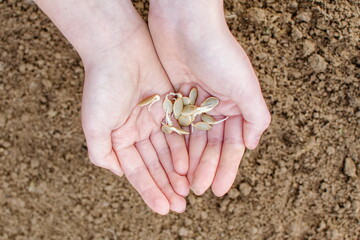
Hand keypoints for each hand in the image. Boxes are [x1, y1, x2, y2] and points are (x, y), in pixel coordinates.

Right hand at [81, 23, 189, 213]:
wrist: (120, 50)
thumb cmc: (103, 86)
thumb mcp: (95, 125)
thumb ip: (103, 153)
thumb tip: (121, 174)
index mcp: (118, 138)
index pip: (137, 171)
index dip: (150, 191)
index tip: (163, 209)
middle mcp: (136, 132)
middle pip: (155, 166)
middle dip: (166, 186)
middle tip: (180, 207)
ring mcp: (153, 121)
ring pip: (167, 153)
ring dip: (176, 173)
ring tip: (186, 193)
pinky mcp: (168, 108)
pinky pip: (177, 134)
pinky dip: (182, 151)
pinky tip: (188, 167)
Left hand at [149, 0, 270, 195]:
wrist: (186, 25)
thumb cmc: (219, 53)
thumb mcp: (245, 86)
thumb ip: (256, 116)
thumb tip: (253, 144)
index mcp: (236, 105)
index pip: (232, 145)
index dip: (226, 168)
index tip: (218, 190)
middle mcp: (217, 107)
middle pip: (211, 146)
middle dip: (206, 168)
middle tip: (197, 190)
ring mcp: (195, 104)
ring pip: (193, 140)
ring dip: (190, 162)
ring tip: (184, 184)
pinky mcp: (176, 99)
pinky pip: (176, 128)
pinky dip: (176, 145)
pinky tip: (173, 162)